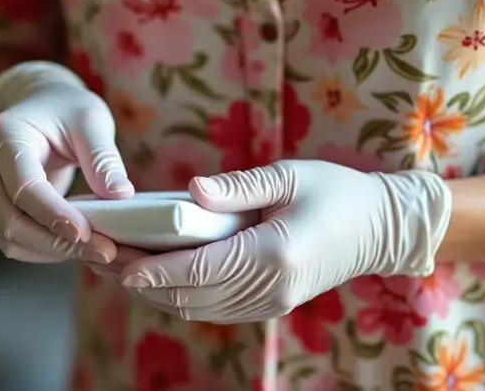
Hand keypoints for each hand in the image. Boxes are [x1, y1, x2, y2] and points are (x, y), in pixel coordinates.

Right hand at [0, 61, 134, 264]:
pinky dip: (45, 249)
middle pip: (9, 220)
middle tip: (105, 251)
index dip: (52, 214)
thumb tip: (121, 196)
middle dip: (56, 243)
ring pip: (8, 238)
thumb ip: (103, 158)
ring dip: (52, 252)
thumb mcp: (91, 120)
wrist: (39, 106)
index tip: (86, 234)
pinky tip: (76, 246)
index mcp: (3, 134)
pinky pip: (13, 239)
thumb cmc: (66, 109)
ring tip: (96, 250)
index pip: (23, 185)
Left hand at [119, 160, 451, 322]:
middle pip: (192, 296)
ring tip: (121, 266)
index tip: (121, 264)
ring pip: (199, 308)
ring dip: (159, 292)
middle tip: (104, 259)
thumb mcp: (289, 176)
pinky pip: (216, 309)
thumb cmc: (336, 192)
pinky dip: (183, 296)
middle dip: (145, 281)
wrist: (379, 229)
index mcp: (273, 255)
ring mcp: (272, 303)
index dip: (156, 270)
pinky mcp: (272, 305)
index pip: (200, 270)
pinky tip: (160, 276)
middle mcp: (270, 288)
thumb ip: (238, 187)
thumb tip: (191, 190)